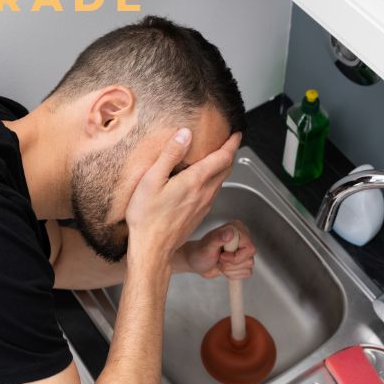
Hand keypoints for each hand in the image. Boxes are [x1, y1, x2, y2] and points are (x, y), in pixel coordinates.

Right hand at [125, 128, 240, 268]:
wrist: (152, 249)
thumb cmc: (147, 217)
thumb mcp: (152, 180)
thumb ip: (170, 155)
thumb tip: (185, 134)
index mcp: (195, 181)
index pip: (223, 158)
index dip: (232, 144)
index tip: (236, 134)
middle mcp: (204, 193)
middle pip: (226, 169)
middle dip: (230, 153)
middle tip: (230, 142)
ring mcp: (204, 205)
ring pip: (221, 182)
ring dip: (223, 168)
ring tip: (218, 158)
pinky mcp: (200, 215)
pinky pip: (213, 193)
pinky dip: (215, 181)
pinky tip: (203, 180)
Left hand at [179, 220, 256, 279]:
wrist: (196, 262)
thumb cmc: (200, 252)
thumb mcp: (208, 246)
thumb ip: (218, 238)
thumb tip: (230, 232)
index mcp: (237, 229)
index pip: (249, 248)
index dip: (235, 257)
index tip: (221, 256)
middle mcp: (243, 238)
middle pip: (250, 259)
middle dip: (231, 264)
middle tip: (219, 259)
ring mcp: (244, 250)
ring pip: (248, 267)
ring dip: (231, 269)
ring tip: (220, 262)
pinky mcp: (243, 260)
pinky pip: (247, 272)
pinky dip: (233, 274)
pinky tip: (224, 268)